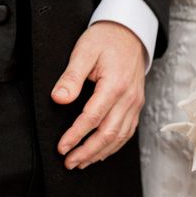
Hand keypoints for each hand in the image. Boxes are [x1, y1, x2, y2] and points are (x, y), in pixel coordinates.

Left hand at [51, 22, 145, 169]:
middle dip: (88, 151)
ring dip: (100, 153)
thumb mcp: (84, 52)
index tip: (62, 147)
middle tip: (69, 162)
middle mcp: (129, 97)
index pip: (93, 117)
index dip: (76, 135)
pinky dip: (114, 146)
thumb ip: (71, 77)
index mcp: (115, 84)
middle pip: (108, 133)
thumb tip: (58, 99)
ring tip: (81, 162)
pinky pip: (128, 131)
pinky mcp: (137, 104)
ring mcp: (135, 102)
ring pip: (120, 136)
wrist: (130, 33)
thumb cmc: (105, 40)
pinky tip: (101, 152)